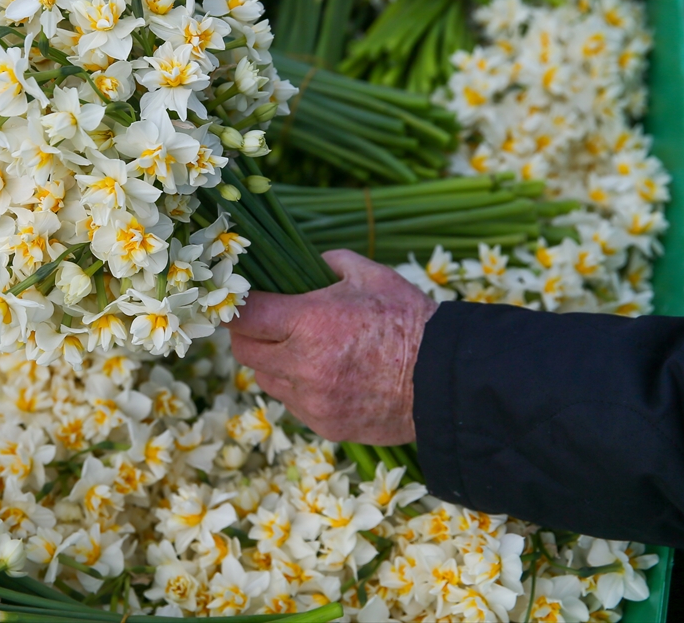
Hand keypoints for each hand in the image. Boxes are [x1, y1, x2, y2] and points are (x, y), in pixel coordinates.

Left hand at [226, 249, 437, 443]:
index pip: (243, 316)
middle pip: (244, 350)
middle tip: (267, 323)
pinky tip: (324, 375)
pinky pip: (292, 403)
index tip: (242, 299)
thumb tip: (303, 259)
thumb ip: (329, 262)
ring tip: (301, 349)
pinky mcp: (324, 424)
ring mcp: (312, 400)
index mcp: (309, 323)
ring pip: (264, 379)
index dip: (237, 306)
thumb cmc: (409, 321)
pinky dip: (297, 388)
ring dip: (272, 363)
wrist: (446, 381)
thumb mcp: (370, 275)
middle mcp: (303, 365)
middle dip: (250, 334)